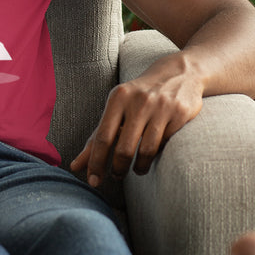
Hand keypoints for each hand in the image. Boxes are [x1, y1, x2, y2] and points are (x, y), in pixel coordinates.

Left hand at [70, 53, 203, 187]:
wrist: (179, 73)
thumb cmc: (139, 96)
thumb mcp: (117, 108)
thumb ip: (97, 137)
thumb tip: (75, 166)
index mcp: (118, 97)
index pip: (103, 137)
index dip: (96, 163)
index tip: (93, 181)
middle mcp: (138, 101)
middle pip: (124, 148)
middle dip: (118, 169)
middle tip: (116, 175)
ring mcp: (160, 107)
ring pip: (146, 151)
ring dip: (139, 168)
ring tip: (136, 170)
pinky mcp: (179, 114)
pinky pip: (164, 144)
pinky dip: (156, 155)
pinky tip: (153, 154)